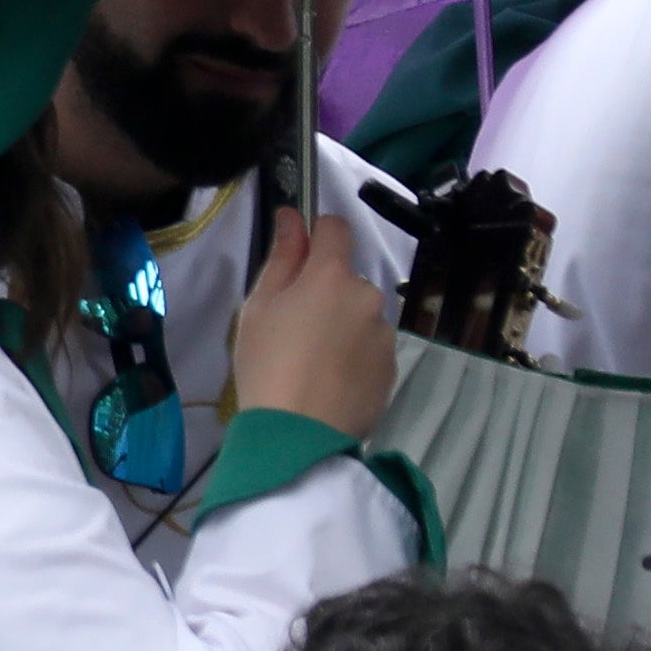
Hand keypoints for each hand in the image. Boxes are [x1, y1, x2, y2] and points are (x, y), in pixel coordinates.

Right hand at [226, 208, 393, 441]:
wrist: (297, 435)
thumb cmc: (268, 364)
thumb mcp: (259, 307)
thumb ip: (282, 257)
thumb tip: (291, 215)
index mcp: (332, 275)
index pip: (335, 228)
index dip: (316, 235)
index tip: (298, 259)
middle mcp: (368, 296)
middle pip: (347, 279)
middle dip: (326, 293)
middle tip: (295, 329)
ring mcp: (384, 334)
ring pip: (360, 315)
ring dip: (343, 326)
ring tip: (315, 364)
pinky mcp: (392, 368)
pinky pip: (371, 349)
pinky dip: (354, 357)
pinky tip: (331, 383)